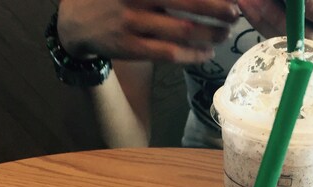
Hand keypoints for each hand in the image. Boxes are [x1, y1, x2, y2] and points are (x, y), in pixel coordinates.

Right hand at [57, 0, 239, 63]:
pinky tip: (206, 53)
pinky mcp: (130, 48)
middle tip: (235, 14)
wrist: (76, 20)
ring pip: (182, 31)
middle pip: (188, 3)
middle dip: (217, 9)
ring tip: (224, 34)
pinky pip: (169, 53)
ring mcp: (132, 23)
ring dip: (209, 34)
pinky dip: (191, 54)